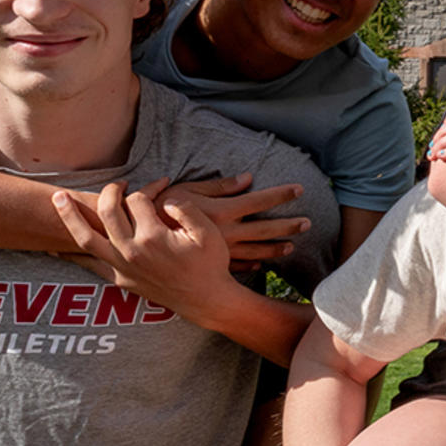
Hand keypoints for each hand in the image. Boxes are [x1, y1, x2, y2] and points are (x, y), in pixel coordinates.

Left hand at [53, 180, 232, 321]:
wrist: (206, 300)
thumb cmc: (210, 264)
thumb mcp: (207, 232)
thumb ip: (186, 208)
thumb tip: (165, 199)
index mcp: (154, 236)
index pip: (139, 199)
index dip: (150, 187)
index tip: (162, 185)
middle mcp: (132, 250)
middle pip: (108, 210)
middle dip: (111, 191)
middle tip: (118, 184)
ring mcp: (122, 266)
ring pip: (85, 236)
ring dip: (69, 215)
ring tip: (57, 199)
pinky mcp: (119, 279)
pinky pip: (87, 264)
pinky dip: (69, 254)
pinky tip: (53, 246)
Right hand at [154, 172, 308, 263]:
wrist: (137, 239)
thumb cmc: (160, 209)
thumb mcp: (187, 191)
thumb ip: (219, 186)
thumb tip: (248, 179)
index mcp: (222, 211)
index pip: (259, 200)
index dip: (281, 194)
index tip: (300, 189)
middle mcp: (226, 233)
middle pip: (265, 229)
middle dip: (288, 226)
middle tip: (308, 223)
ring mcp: (220, 251)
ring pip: (255, 250)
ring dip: (274, 249)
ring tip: (292, 247)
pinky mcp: (210, 263)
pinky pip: (236, 266)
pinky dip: (250, 265)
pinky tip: (260, 266)